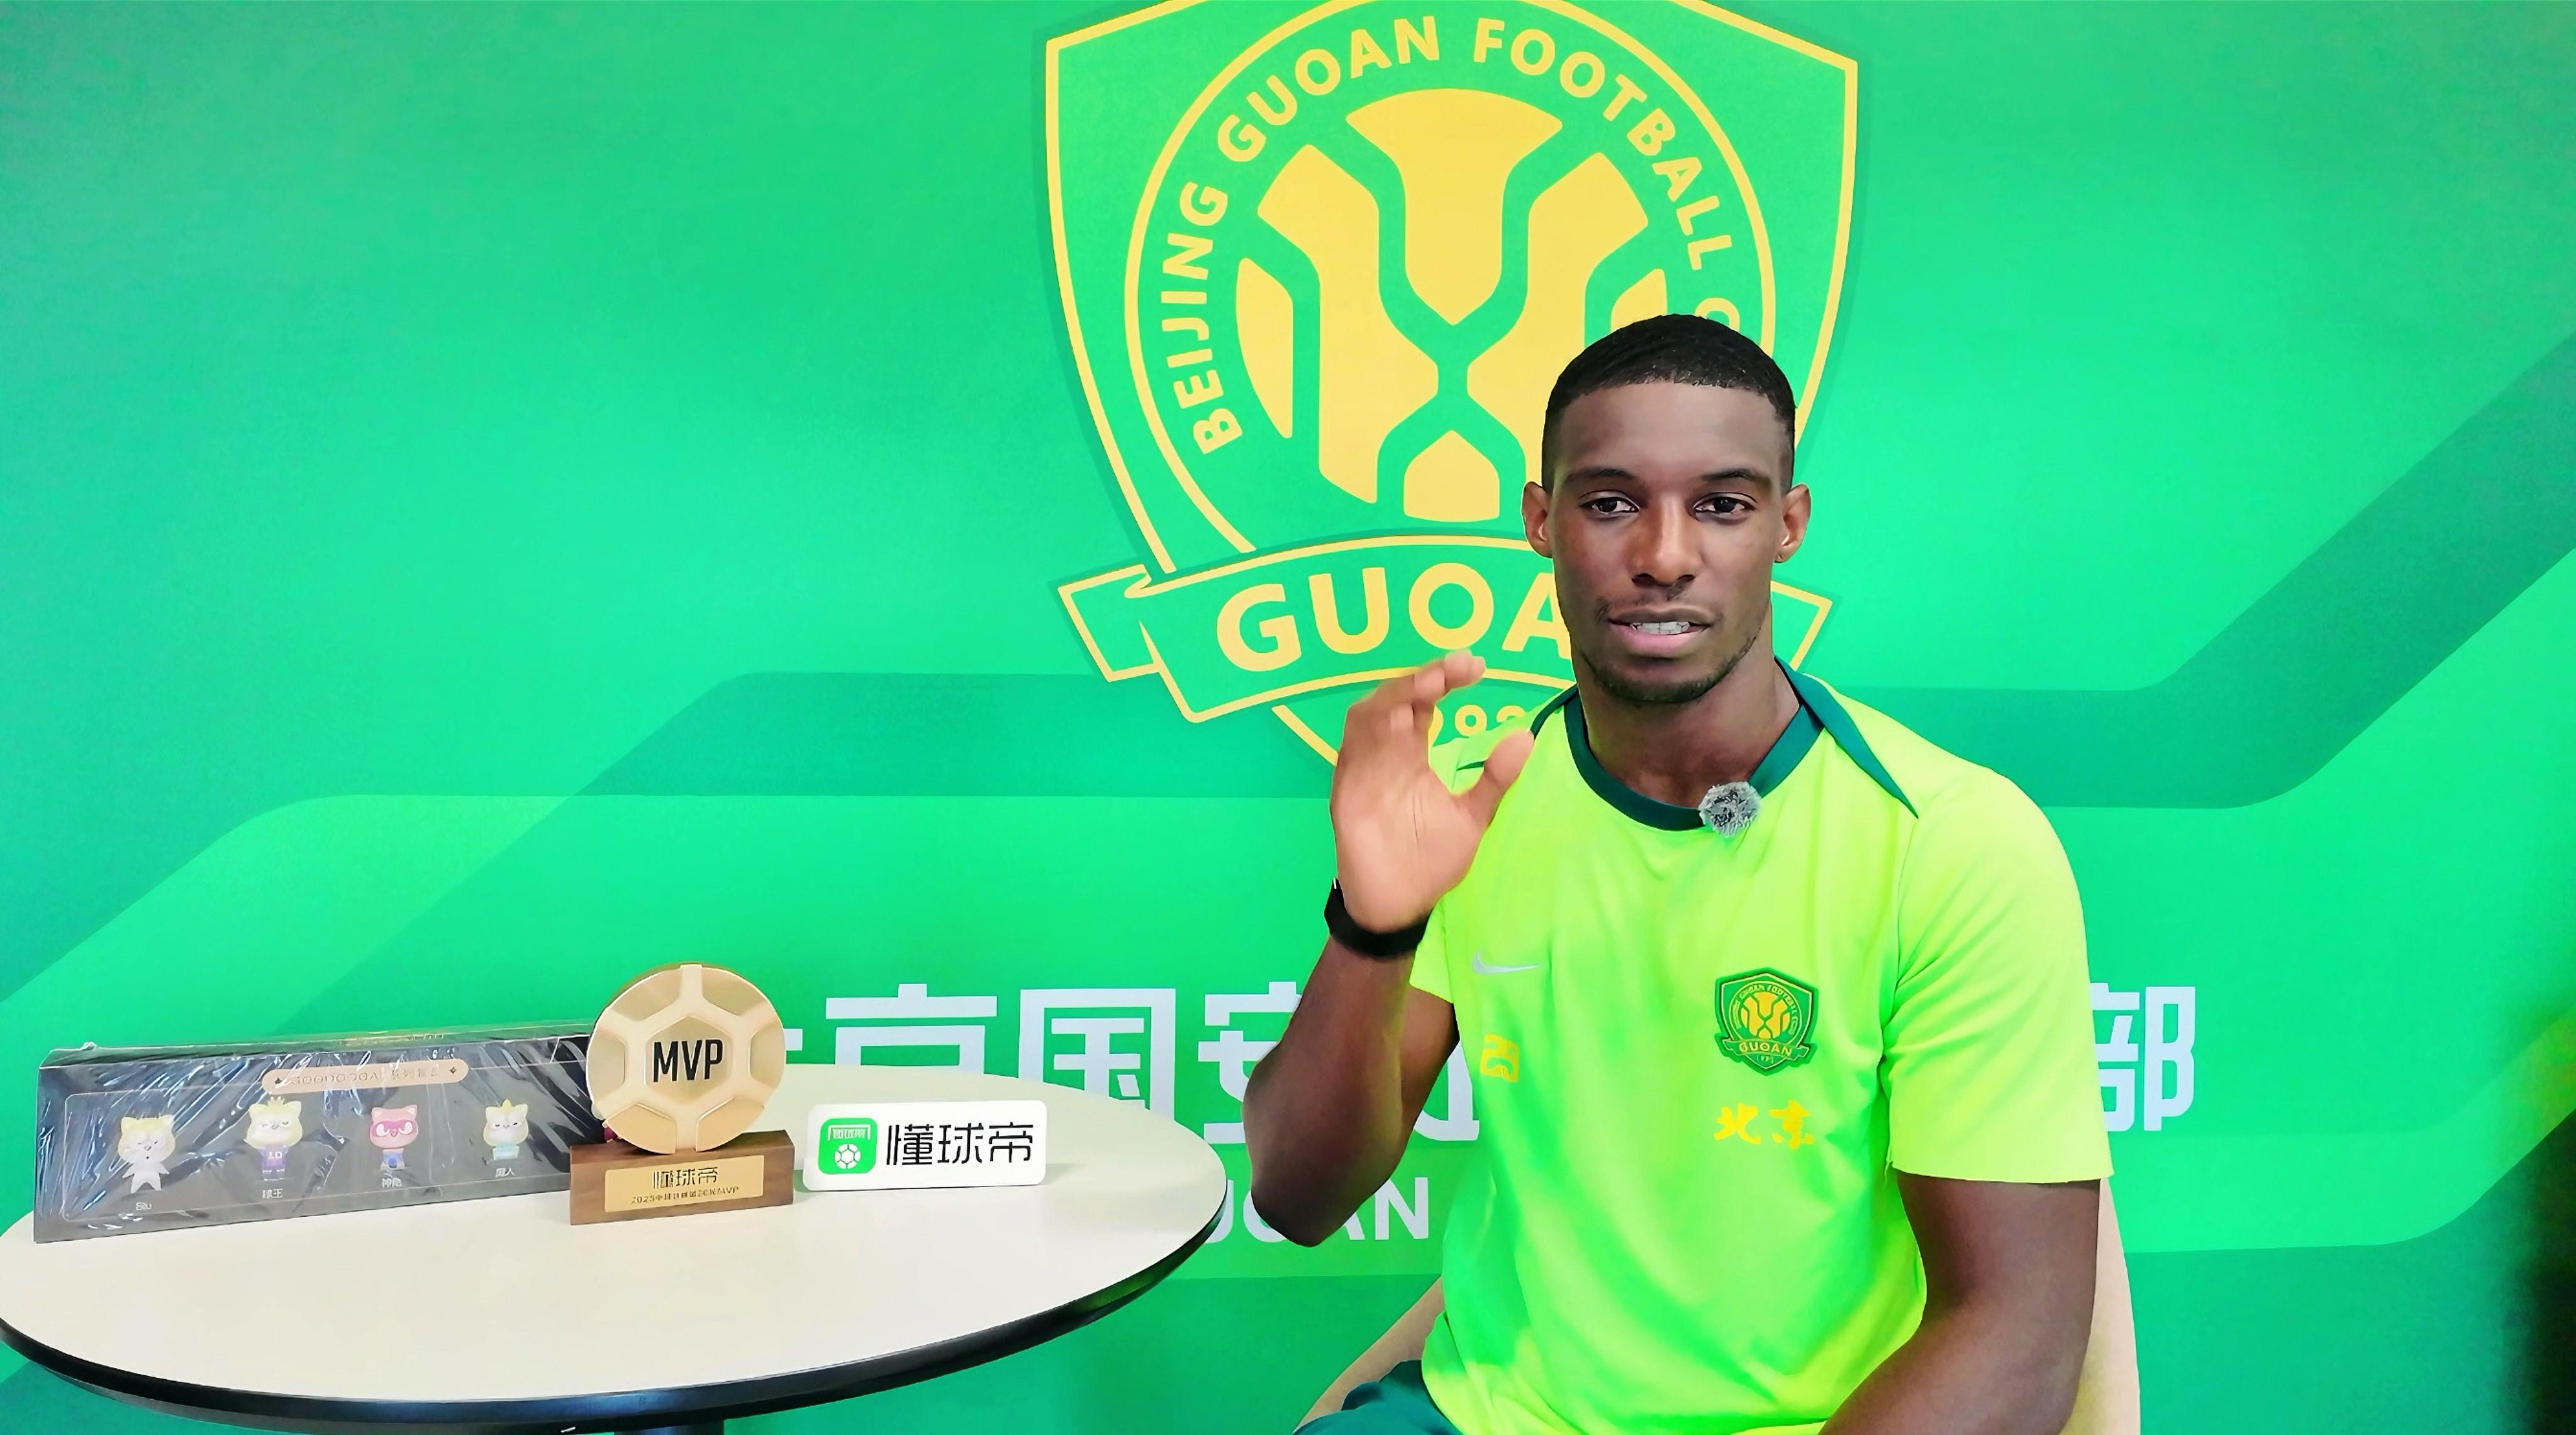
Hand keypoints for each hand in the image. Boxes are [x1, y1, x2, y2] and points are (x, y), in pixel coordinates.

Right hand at [1329, 653, 1535, 930]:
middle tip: (1457, 668)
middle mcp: (1385, 752)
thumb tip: (1525, 736)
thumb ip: (1493, 778)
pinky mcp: (1347, 789)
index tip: (1476, 667)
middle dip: (1424, 677)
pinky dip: (1369, 727)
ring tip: (1431, 685)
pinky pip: (1351, 749)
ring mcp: (1363, 768)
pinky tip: (1396, 715)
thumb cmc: (1430, 861)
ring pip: (1369, 715)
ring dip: (1397, 694)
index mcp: (1412, 753)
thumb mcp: (1472, 816)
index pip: (1424, 702)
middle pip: (1397, 698)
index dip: (1444, 678)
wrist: (1399, 905)